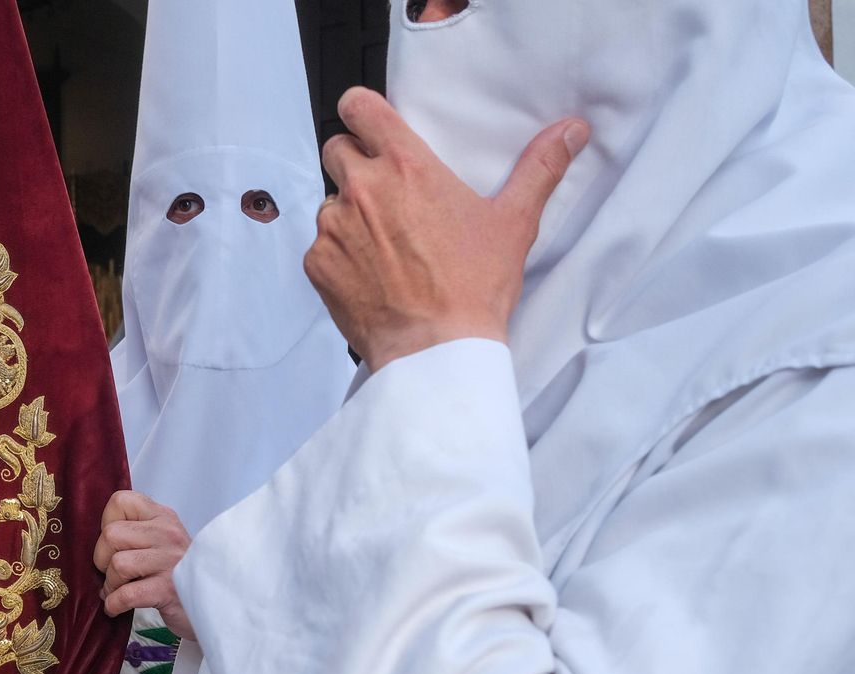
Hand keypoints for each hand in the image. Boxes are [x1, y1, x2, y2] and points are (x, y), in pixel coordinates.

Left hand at [95, 491, 195, 640]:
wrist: (213, 604)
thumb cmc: (178, 573)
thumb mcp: (162, 541)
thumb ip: (136, 530)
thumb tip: (96, 536)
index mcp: (163, 516)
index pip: (120, 501)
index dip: (107, 523)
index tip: (116, 543)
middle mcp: (168, 534)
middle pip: (111, 535)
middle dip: (102, 558)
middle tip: (114, 573)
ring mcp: (170, 562)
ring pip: (117, 564)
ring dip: (111, 584)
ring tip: (120, 590)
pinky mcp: (168, 591)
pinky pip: (125, 595)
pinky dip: (114, 604)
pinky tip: (117, 606)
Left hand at [308, 88, 589, 371]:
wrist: (435, 349)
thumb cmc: (472, 288)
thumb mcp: (514, 223)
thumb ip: (539, 168)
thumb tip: (571, 131)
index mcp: (407, 167)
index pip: (359, 108)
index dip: (361, 112)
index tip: (369, 123)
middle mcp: (363, 189)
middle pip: (338, 151)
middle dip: (355, 163)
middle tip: (385, 192)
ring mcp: (334, 226)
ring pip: (330, 201)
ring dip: (349, 214)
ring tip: (383, 243)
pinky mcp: (318, 263)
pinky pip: (320, 246)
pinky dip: (339, 255)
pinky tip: (370, 274)